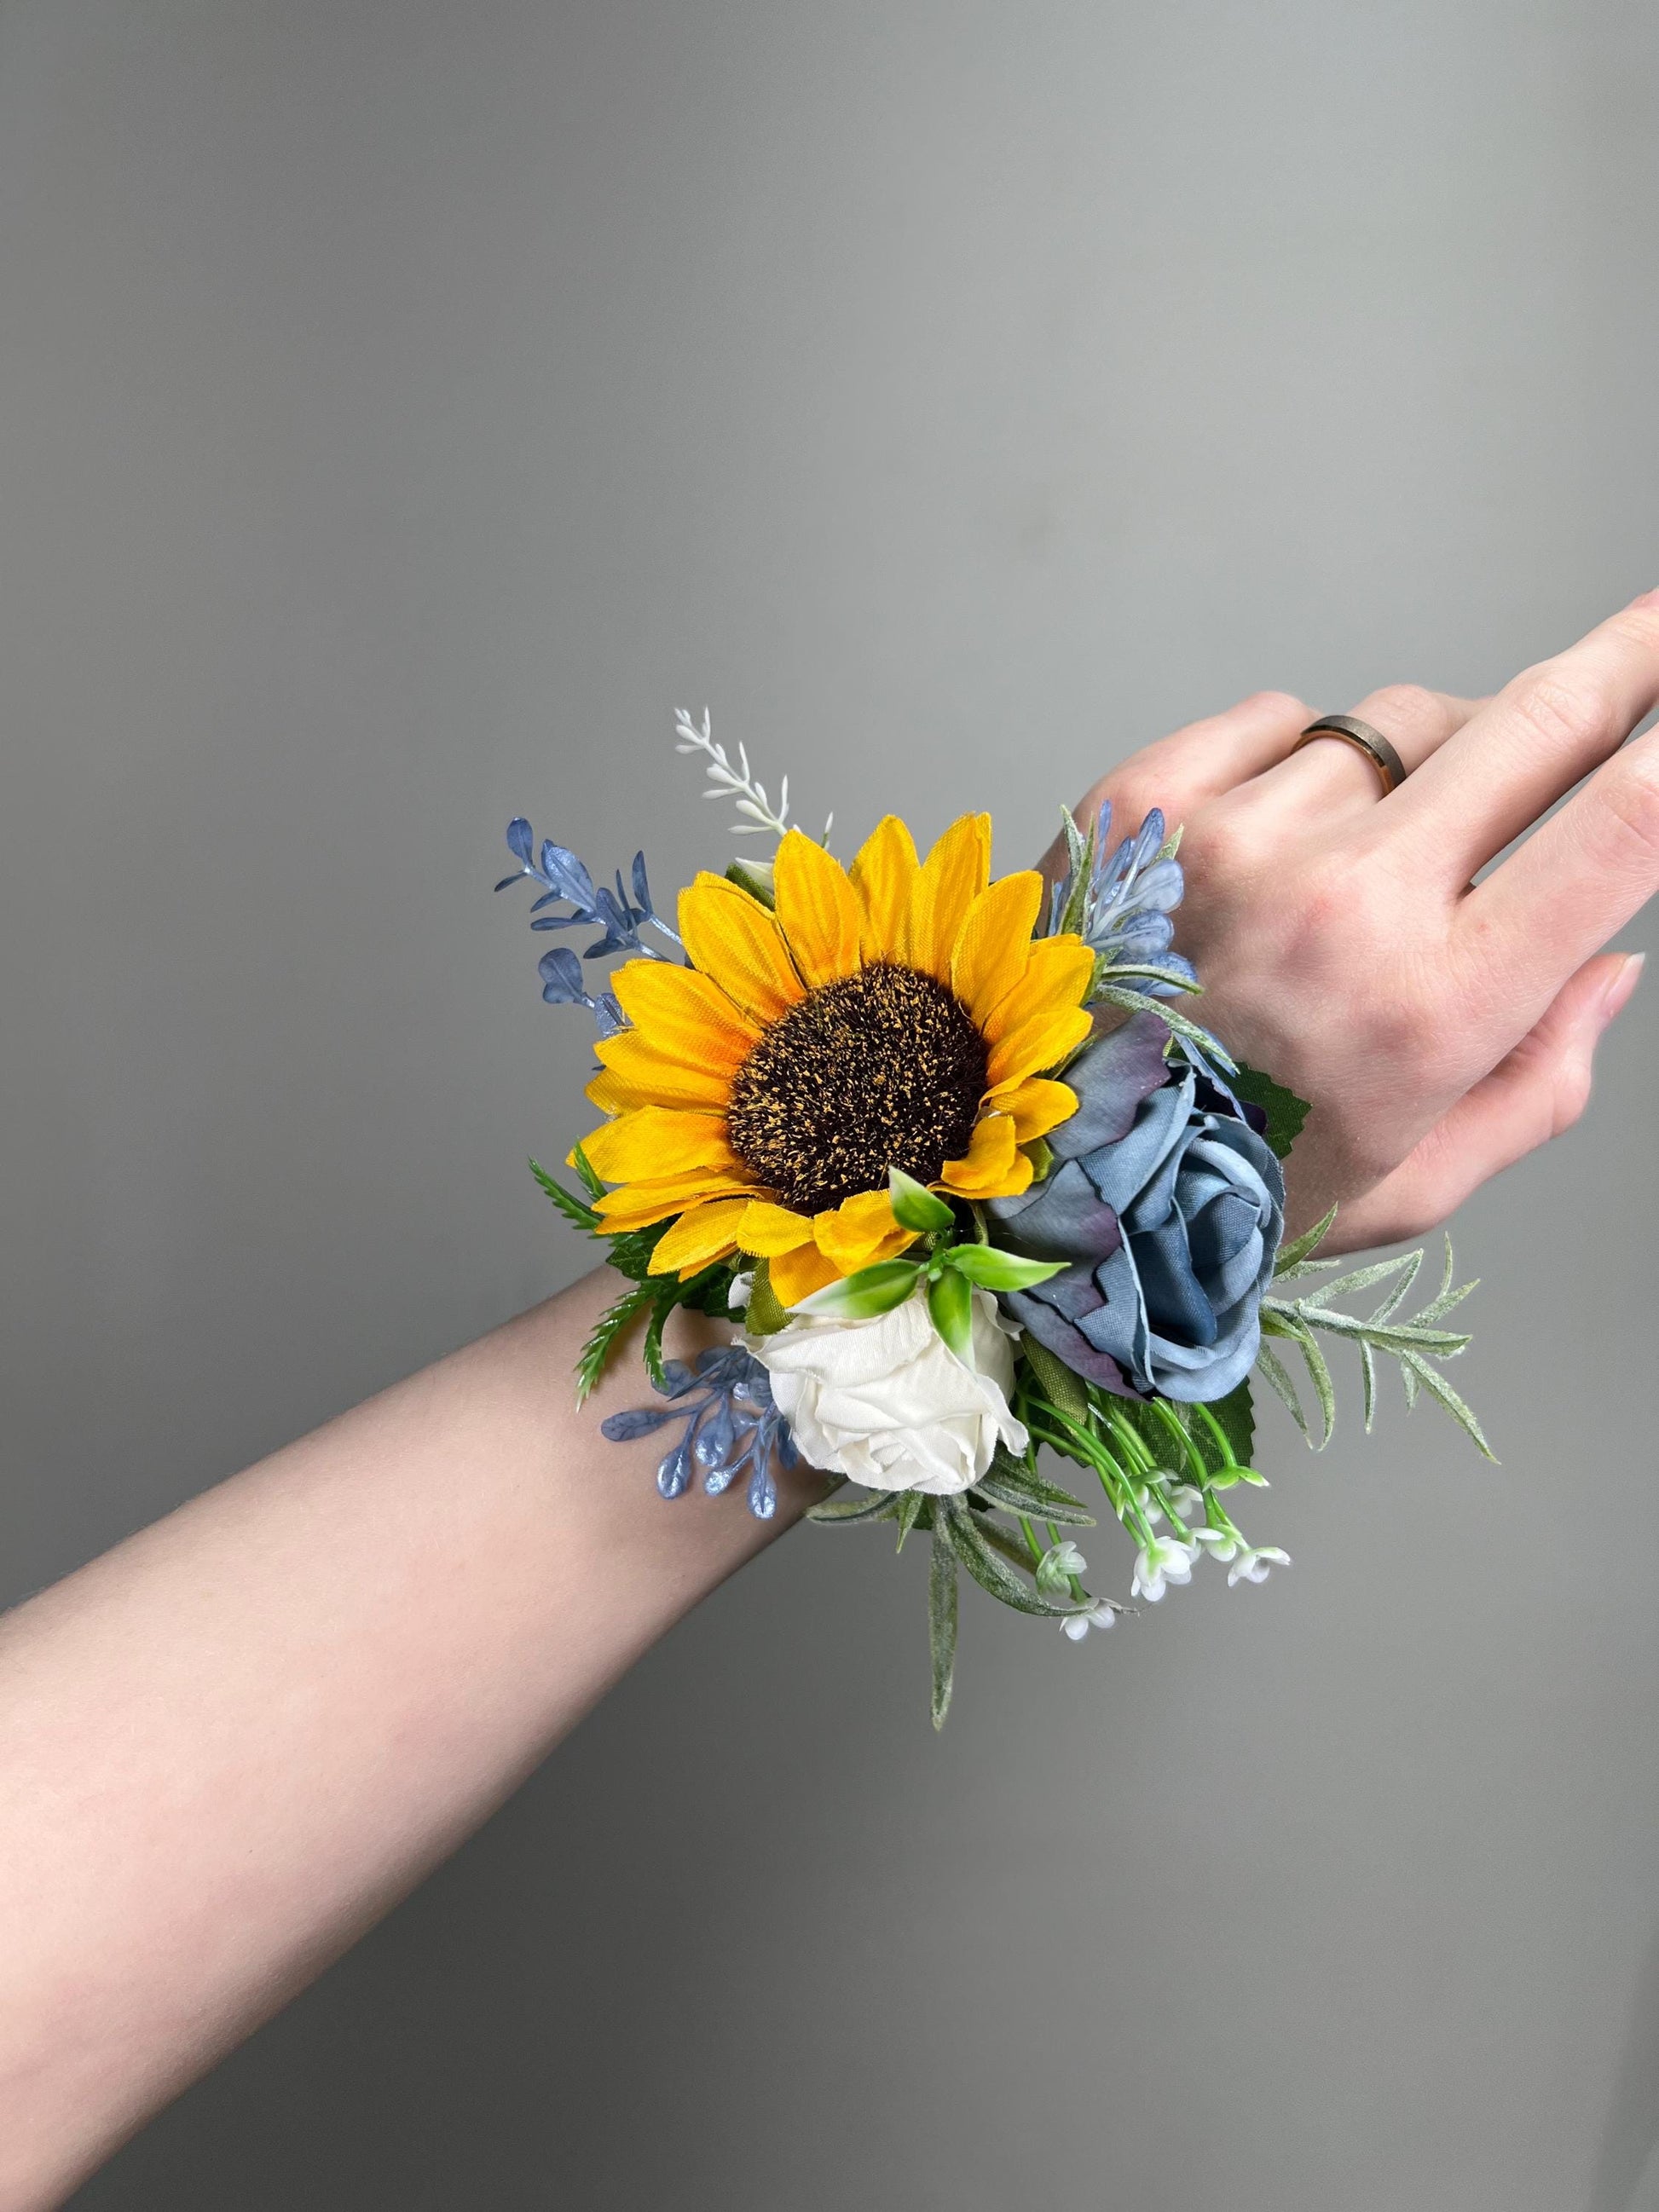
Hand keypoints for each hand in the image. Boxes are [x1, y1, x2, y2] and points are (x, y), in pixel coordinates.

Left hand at [1058, 592, 1658, 1252]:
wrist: (1020, 1161)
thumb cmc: (1222, 1189)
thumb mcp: (1408, 1183)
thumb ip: (1537, 1080)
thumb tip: (1612, 961)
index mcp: (1430, 1011)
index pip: (1615, 830)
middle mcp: (1340, 908)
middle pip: (1530, 721)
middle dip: (1616, 662)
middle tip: (1651, 626)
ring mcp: (1231, 841)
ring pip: (1398, 728)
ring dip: (1417, 768)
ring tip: (1354, 869)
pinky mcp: (1136, 800)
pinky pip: (1277, 715)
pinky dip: (1296, 754)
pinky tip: (1269, 836)